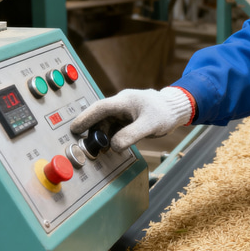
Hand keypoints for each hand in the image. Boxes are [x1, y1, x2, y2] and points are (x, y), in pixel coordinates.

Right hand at [70, 87, 194, 151]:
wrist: (175, 109)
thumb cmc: (164, 113)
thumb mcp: (149, 125)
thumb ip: (131, 135)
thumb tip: (113, 146)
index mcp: (124, 101)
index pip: (100, 108)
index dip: (85, 118)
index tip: (74, 129)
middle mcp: (121, 104)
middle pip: (100, 116)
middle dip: (91, 130)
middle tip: (87, 146)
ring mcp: (123, 111)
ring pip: (106, 123)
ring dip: (101, 135)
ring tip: (101, 149)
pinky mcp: (126, 118)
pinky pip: (113, 127)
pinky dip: (110, 136)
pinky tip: (110, 146)